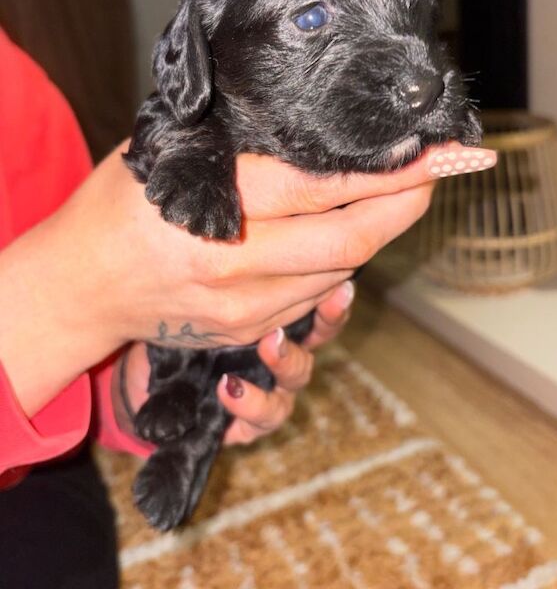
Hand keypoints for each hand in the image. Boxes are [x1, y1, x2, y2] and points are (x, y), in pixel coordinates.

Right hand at [0, 140, 495, 415]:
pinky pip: (314, 296)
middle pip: (352, 239)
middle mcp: (235, 263)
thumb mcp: (173, 152)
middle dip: (406, 205)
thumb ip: (243, 148)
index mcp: (216, 205)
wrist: (84, 284)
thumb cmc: (121, 204)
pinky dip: (337, 263)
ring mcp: (244, 307)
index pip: (323, 185)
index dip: (390, 170)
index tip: (433, 152)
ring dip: (373, 233)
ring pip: (340, 270)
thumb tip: (319, 133)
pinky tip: (337, 234)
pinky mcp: (245, 331)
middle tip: (435, 173)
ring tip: (389, 197)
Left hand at [115, 281, 353, 445]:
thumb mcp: (200, 278)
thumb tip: (240, 218)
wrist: (133, 370)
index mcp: (272, 306)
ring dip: (289, 361)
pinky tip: (229, 388)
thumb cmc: (171, 311)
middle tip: (331, 296)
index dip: (332, 285)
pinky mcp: (241, 419)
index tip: (341, 272)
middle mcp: (275, 344)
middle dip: (328, 318)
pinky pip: (263, 418)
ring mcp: (263, 381)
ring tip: (269, 344)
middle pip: (319, 334)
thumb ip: (232, 258)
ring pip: (297, 376)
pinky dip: (253, 405)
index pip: (317, 293)